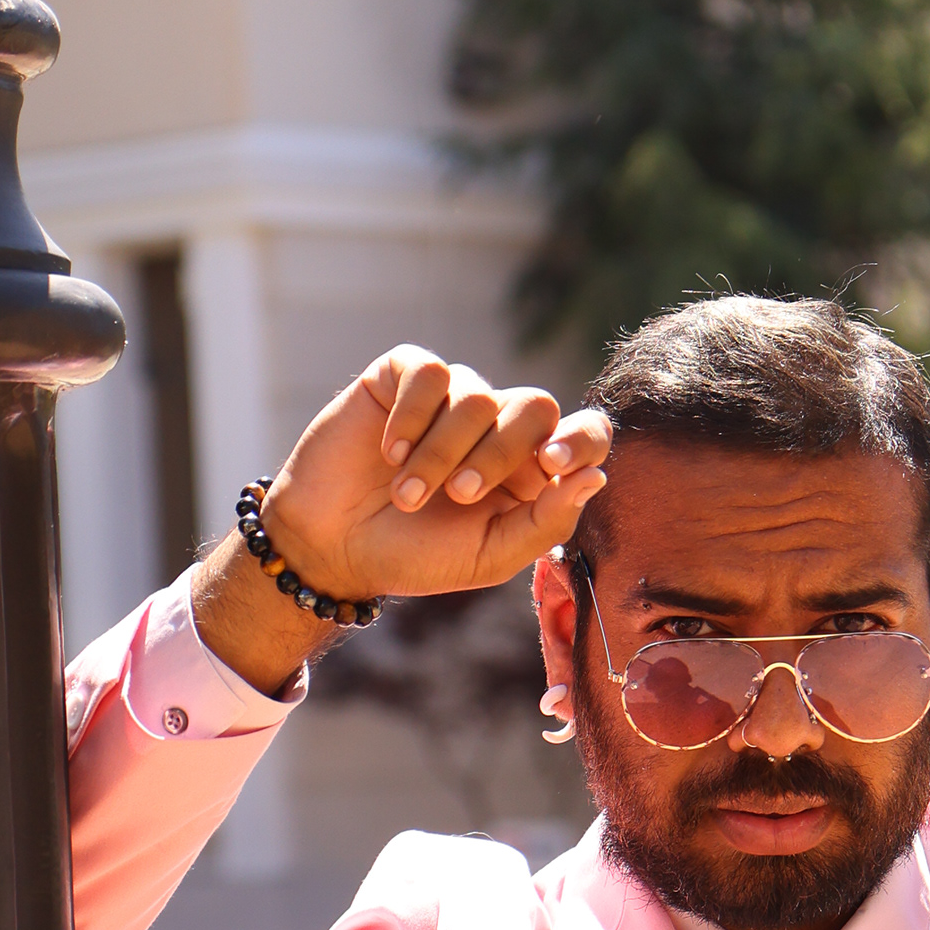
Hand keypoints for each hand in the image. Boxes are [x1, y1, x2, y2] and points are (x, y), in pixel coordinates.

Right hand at [267, 346, 608, 600]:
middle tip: (460, 495)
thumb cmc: (416, 556)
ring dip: (441, 453)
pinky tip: (388, 453)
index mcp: (531, 470)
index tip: (552, 463)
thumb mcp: (489, 556)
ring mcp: (452, 398)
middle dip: (499, 454)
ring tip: (407, 494)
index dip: (580, 439)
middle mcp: (498, 426)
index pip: (585, 433)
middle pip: (536, 406)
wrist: (334, 547)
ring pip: (476, 396)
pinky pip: (429, 373)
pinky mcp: (403, 377)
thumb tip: (596, 476)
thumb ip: (547, 522)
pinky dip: (411, 419)